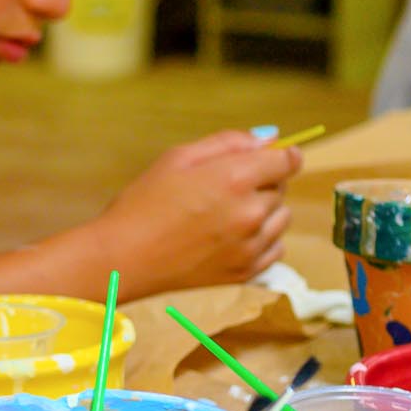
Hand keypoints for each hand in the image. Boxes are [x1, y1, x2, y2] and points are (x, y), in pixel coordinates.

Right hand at [92, 132, 299, 293]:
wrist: (122, 260)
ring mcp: (250, 246)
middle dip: (262, 183)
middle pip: (282, 189)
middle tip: (226, 188)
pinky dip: (262, 240)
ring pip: (282, 219)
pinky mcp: (246, 272)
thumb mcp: (178, 158)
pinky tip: (233, 237)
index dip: (282, 155)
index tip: (274, 157)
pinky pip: (275, 249)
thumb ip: (228, 142)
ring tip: (227, 214)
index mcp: (235, 179)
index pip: (287, 161)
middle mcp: (250, 213)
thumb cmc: (143, 205)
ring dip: (265, 212)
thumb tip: (269, 138)